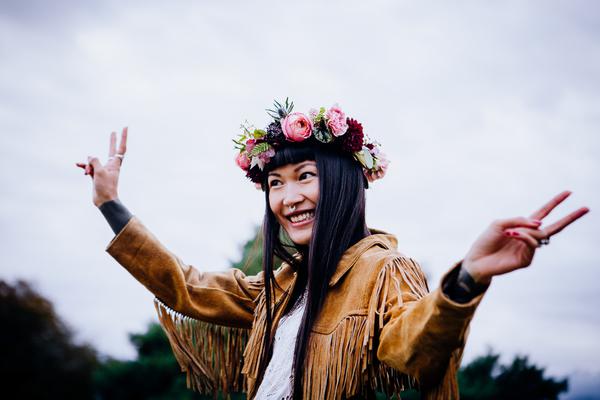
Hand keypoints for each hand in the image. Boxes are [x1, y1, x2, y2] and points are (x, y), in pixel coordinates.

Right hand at [76, 127, 127, 206]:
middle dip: (112, 141)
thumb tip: (90, 156)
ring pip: (95, 160)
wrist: (104, 201)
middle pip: (111, 150)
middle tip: (114, 131)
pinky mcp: (96, 175)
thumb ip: (94, 161)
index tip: (125, 127)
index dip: (123, 137)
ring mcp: (103, 169)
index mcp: (115, 163)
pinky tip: (78, 165)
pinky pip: (89, 167)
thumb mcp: (99, 171)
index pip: (121, 148)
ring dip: (89, 164)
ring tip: (88, 172)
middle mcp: (110, 165)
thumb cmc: (105, 187)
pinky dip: (84, 166)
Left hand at [462, 191, 588, 283]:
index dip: (555, 202)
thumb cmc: (486, 241)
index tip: (568, 192)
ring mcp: (529, 249)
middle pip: (555, 227)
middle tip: (586, 208)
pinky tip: (511, 235)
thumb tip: (540, 224)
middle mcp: (529, 237)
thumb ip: (519, 220)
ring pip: (539, 235)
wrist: (476, 259)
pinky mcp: (526, 260)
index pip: (543, 212)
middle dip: (570, 217)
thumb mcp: (500, 224)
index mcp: (522, 226)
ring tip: (509, 232)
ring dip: (525, 231)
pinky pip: (531, 244)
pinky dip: (522, 237)